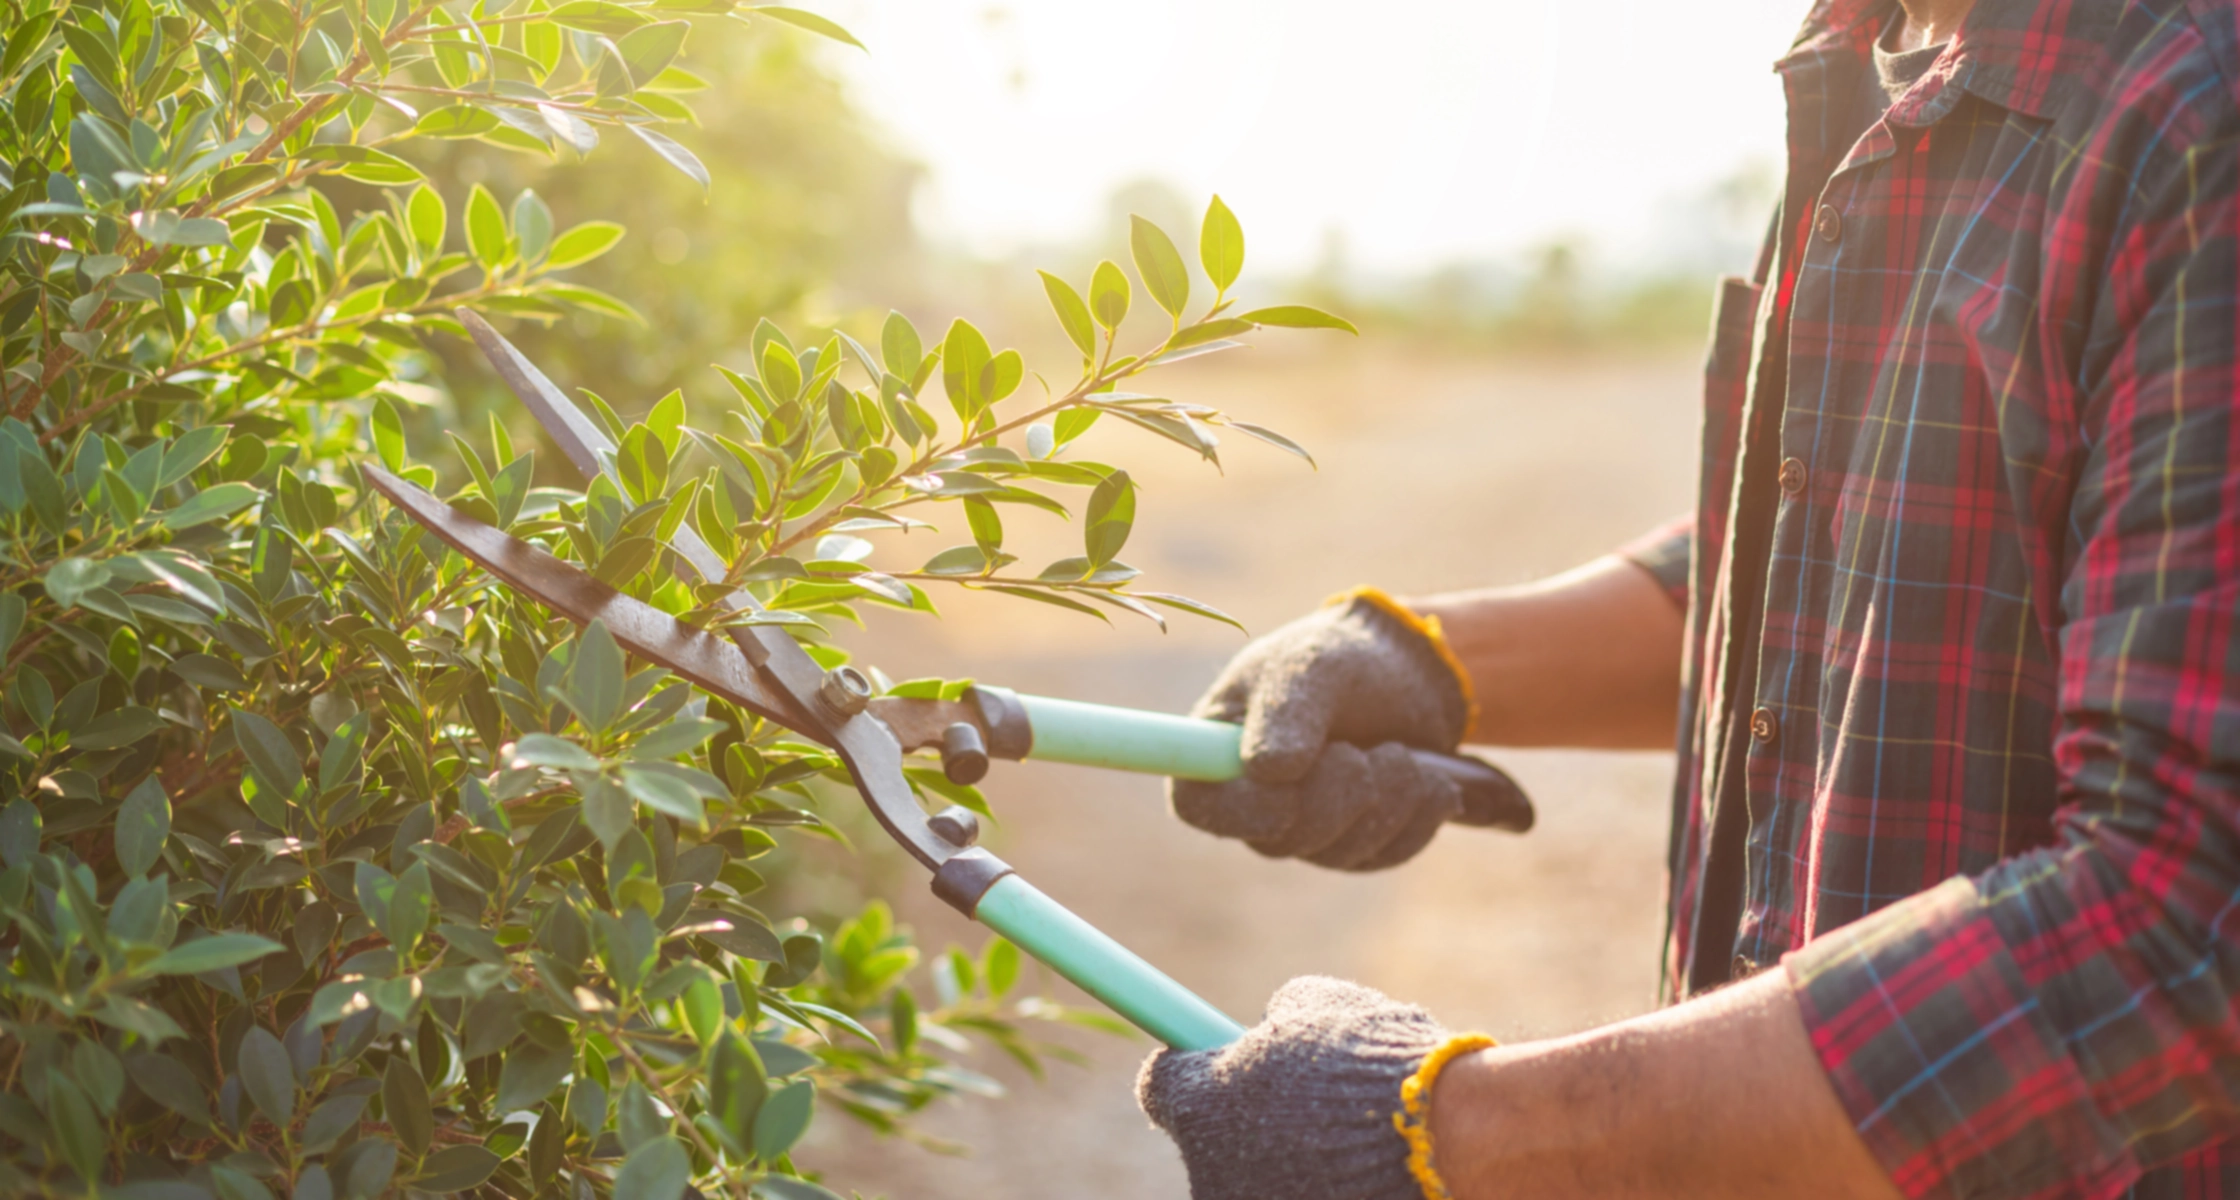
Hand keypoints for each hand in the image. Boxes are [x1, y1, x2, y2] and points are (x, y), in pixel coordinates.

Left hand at [1139, 976, 1468, 1199]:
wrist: (1443, 1137)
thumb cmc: (1377, 1062)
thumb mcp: (1321, 1004)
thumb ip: (1281, 1015)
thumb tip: (1276, 1021)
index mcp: (1199, 1104)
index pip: (1160, 1086)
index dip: (1190, 1067)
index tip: (1213, 1058)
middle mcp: (1209, 1173)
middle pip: (1210, 1144)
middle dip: (1248, 1121)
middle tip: (1303, 1102)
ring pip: (1257, 1179)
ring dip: (1286, 1159)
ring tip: (1349, 1136)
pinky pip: (1299, 1196)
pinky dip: (1322, 1185)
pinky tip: (1368, 1170)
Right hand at [1170, 590, 1471, 868]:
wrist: (1404, 672)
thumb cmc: (1340, 657)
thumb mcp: (1311, 665)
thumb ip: (1287, 709)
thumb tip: (1268, 771)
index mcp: (1216, 750)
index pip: (1200, 805)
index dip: (1242, 809)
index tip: (1288, 783)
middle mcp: (1253, 799)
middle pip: (1278, 840)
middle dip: (1336, 796)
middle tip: (1364, 752)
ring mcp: (1304, 828)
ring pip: (1339, 851)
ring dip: (1385, 801)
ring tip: (1403, 754)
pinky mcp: (1355, 842)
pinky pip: (1382, 854)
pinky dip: (1416, 819)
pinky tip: (1434, 784)